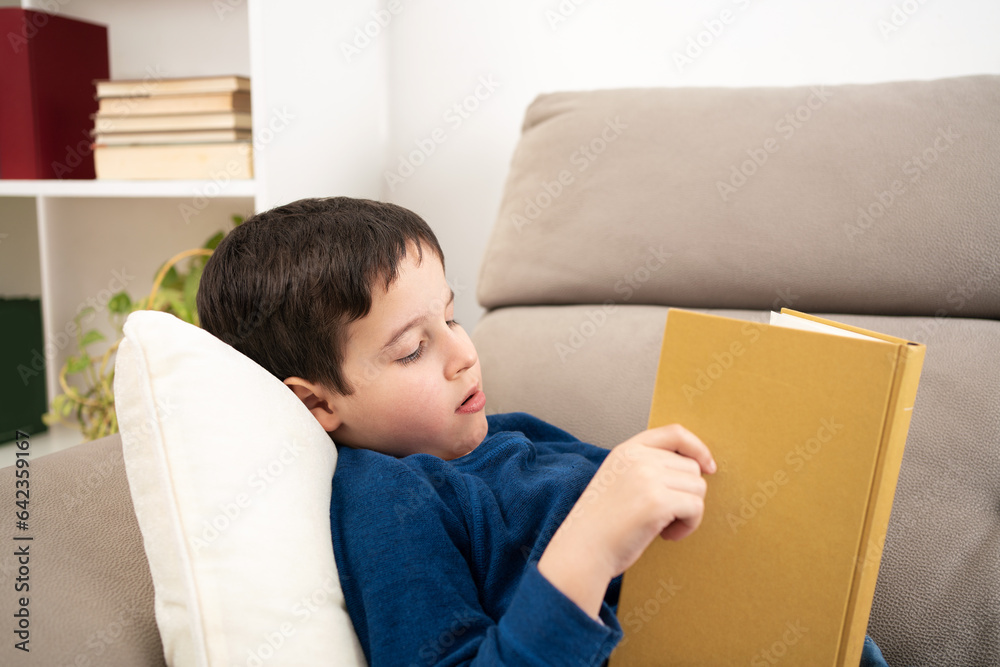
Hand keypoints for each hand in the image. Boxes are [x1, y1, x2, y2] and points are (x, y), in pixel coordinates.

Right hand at [538, 424, 713, 616]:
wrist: (582, 550)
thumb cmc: (601, 524)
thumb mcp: (618, 480)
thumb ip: (646, 466)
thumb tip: (695, 469)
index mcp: (627, 450)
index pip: (674, 433)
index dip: (697, 448)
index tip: (708, 466)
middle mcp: (638, 458)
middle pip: (691, 468)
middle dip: (686, 494)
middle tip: (664, 516)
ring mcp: (647, 477)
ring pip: (698, 488)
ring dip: (688, 512)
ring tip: (663, 526)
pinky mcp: (657, 501)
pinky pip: (696, 508)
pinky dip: (688, 526)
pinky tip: (666, 536)